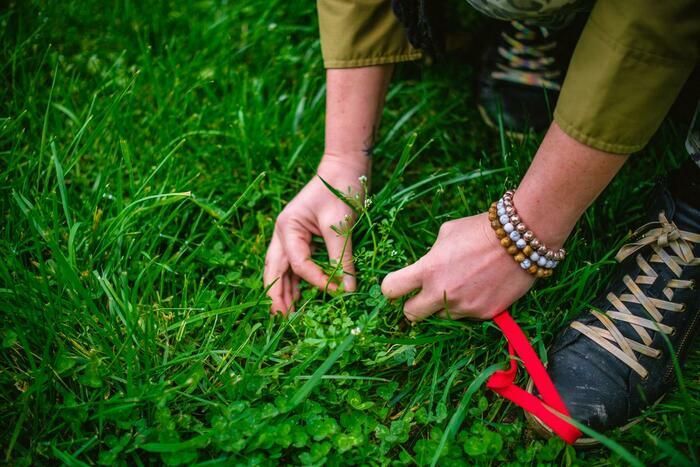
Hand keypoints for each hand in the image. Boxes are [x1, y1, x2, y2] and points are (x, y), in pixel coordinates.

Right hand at [264, 155, 368, 314]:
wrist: (345, 167)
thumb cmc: (341, 189)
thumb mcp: (341, 225)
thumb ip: (342, 259)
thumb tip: (348, 290)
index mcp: (287, 227)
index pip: (298, 263)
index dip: (316, 281)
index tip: (337, 292)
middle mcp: (284, 233)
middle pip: (275, 269)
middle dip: (278, 294)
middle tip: (282, 319)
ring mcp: (291, 235)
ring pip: (282, 269)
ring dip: (284, 290)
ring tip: (287, 314)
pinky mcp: (303, 238)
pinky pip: (295, 264)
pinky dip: (296, 280)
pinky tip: (300, 296)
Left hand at [381, 213, 535, 320]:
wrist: (521, 239)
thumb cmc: (479, 230)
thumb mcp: (446, 234)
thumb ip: (431, 256)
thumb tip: (425, 268)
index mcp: (427, 270)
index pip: (391, 290)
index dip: (391, 289)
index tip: (397, 287)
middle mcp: (442, 293)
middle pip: (411, 315)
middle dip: (413, 307)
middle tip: (421, 297)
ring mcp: (464, 307)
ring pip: (442, 318)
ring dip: (445, 306)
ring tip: (461, 286)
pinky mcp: (485, 315)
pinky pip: (468, 316)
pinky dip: (469, 306)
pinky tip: (480, 288)